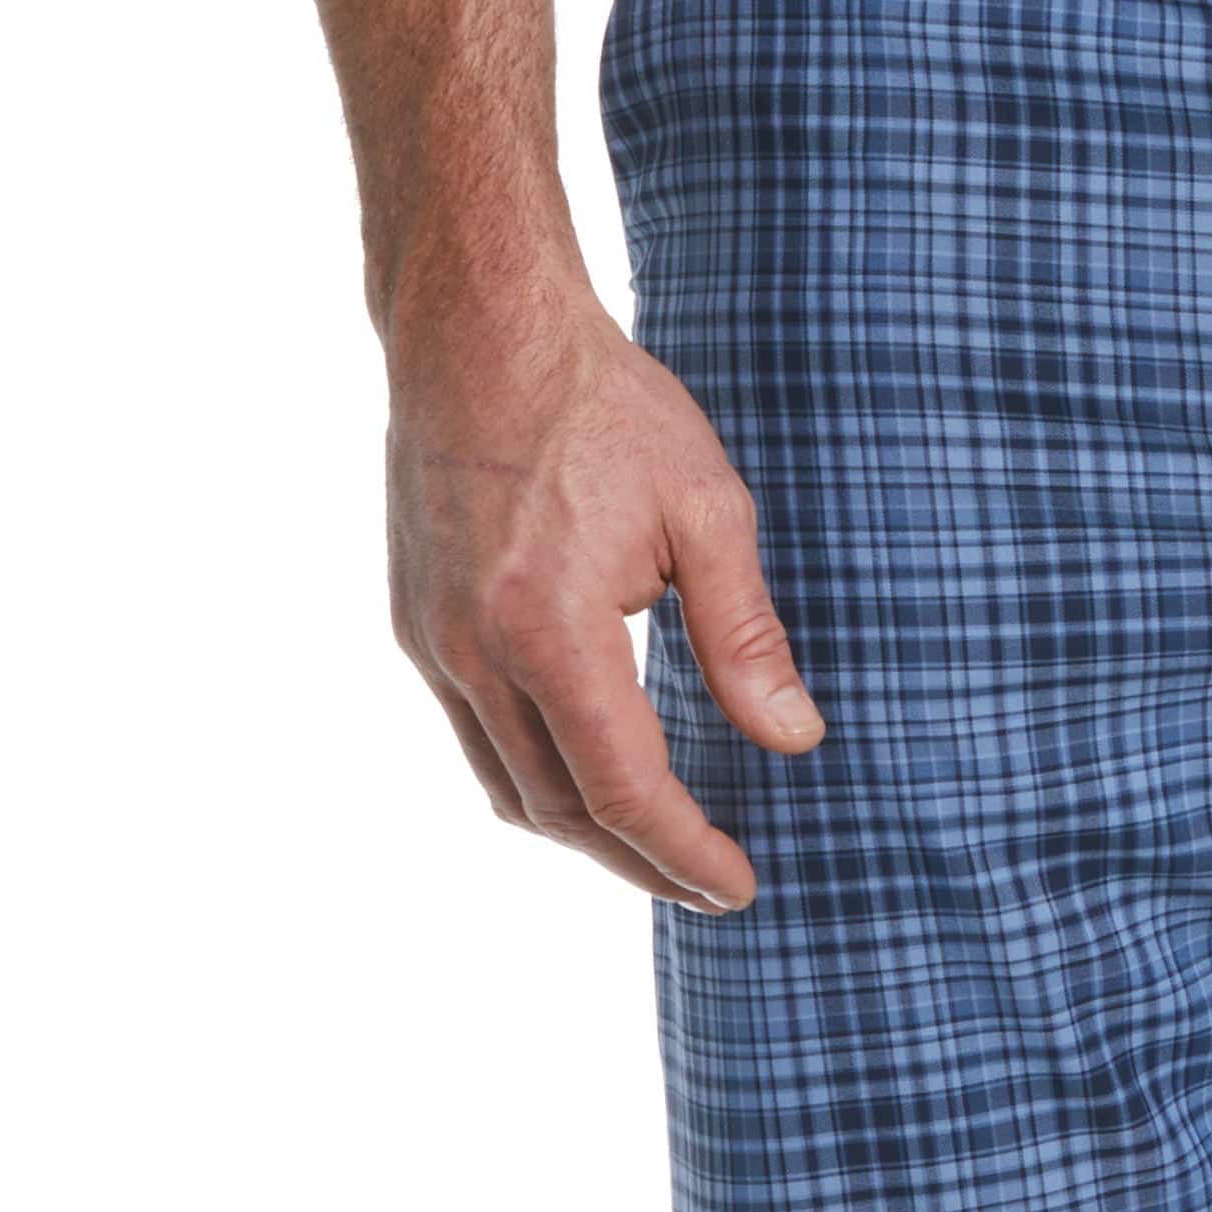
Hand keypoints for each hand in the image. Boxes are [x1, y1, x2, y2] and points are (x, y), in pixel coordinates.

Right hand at [385, 284, 821, 908]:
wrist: (476, 325)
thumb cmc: (599, 403)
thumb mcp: (703, 509)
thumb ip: (746, 637)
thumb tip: (796, 740)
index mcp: (547, 627)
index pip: (622, 788)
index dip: (684, 852)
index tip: (739, 884)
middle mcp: (473, 651)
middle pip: (562, 811)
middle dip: (642, 863)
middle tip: (711, 886)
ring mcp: (432, 643)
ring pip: (510, 791)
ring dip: (587, 836)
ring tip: (659, 849)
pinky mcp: (415, 627)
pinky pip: (477, 742)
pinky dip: (539, 783)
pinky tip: (593, 780)